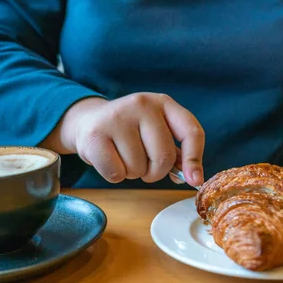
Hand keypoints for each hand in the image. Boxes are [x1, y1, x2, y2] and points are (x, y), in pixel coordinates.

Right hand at [46, 93, 204, 185]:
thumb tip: (192, 177)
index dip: (195, 159)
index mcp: (163, 103)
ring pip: (138, 168)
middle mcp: (142, 104)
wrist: (87, 121)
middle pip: (164, 157)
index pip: (191, 131)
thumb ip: (176, 153)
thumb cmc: (130, 132)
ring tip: (123, 157)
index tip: (194, 179)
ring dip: (133, 173)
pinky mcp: (95, 135)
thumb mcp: (156, 132)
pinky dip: (115, 176)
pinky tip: (110, 159)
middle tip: (144, 167)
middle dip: (155, 172)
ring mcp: (117, 117)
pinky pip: (116, 174)